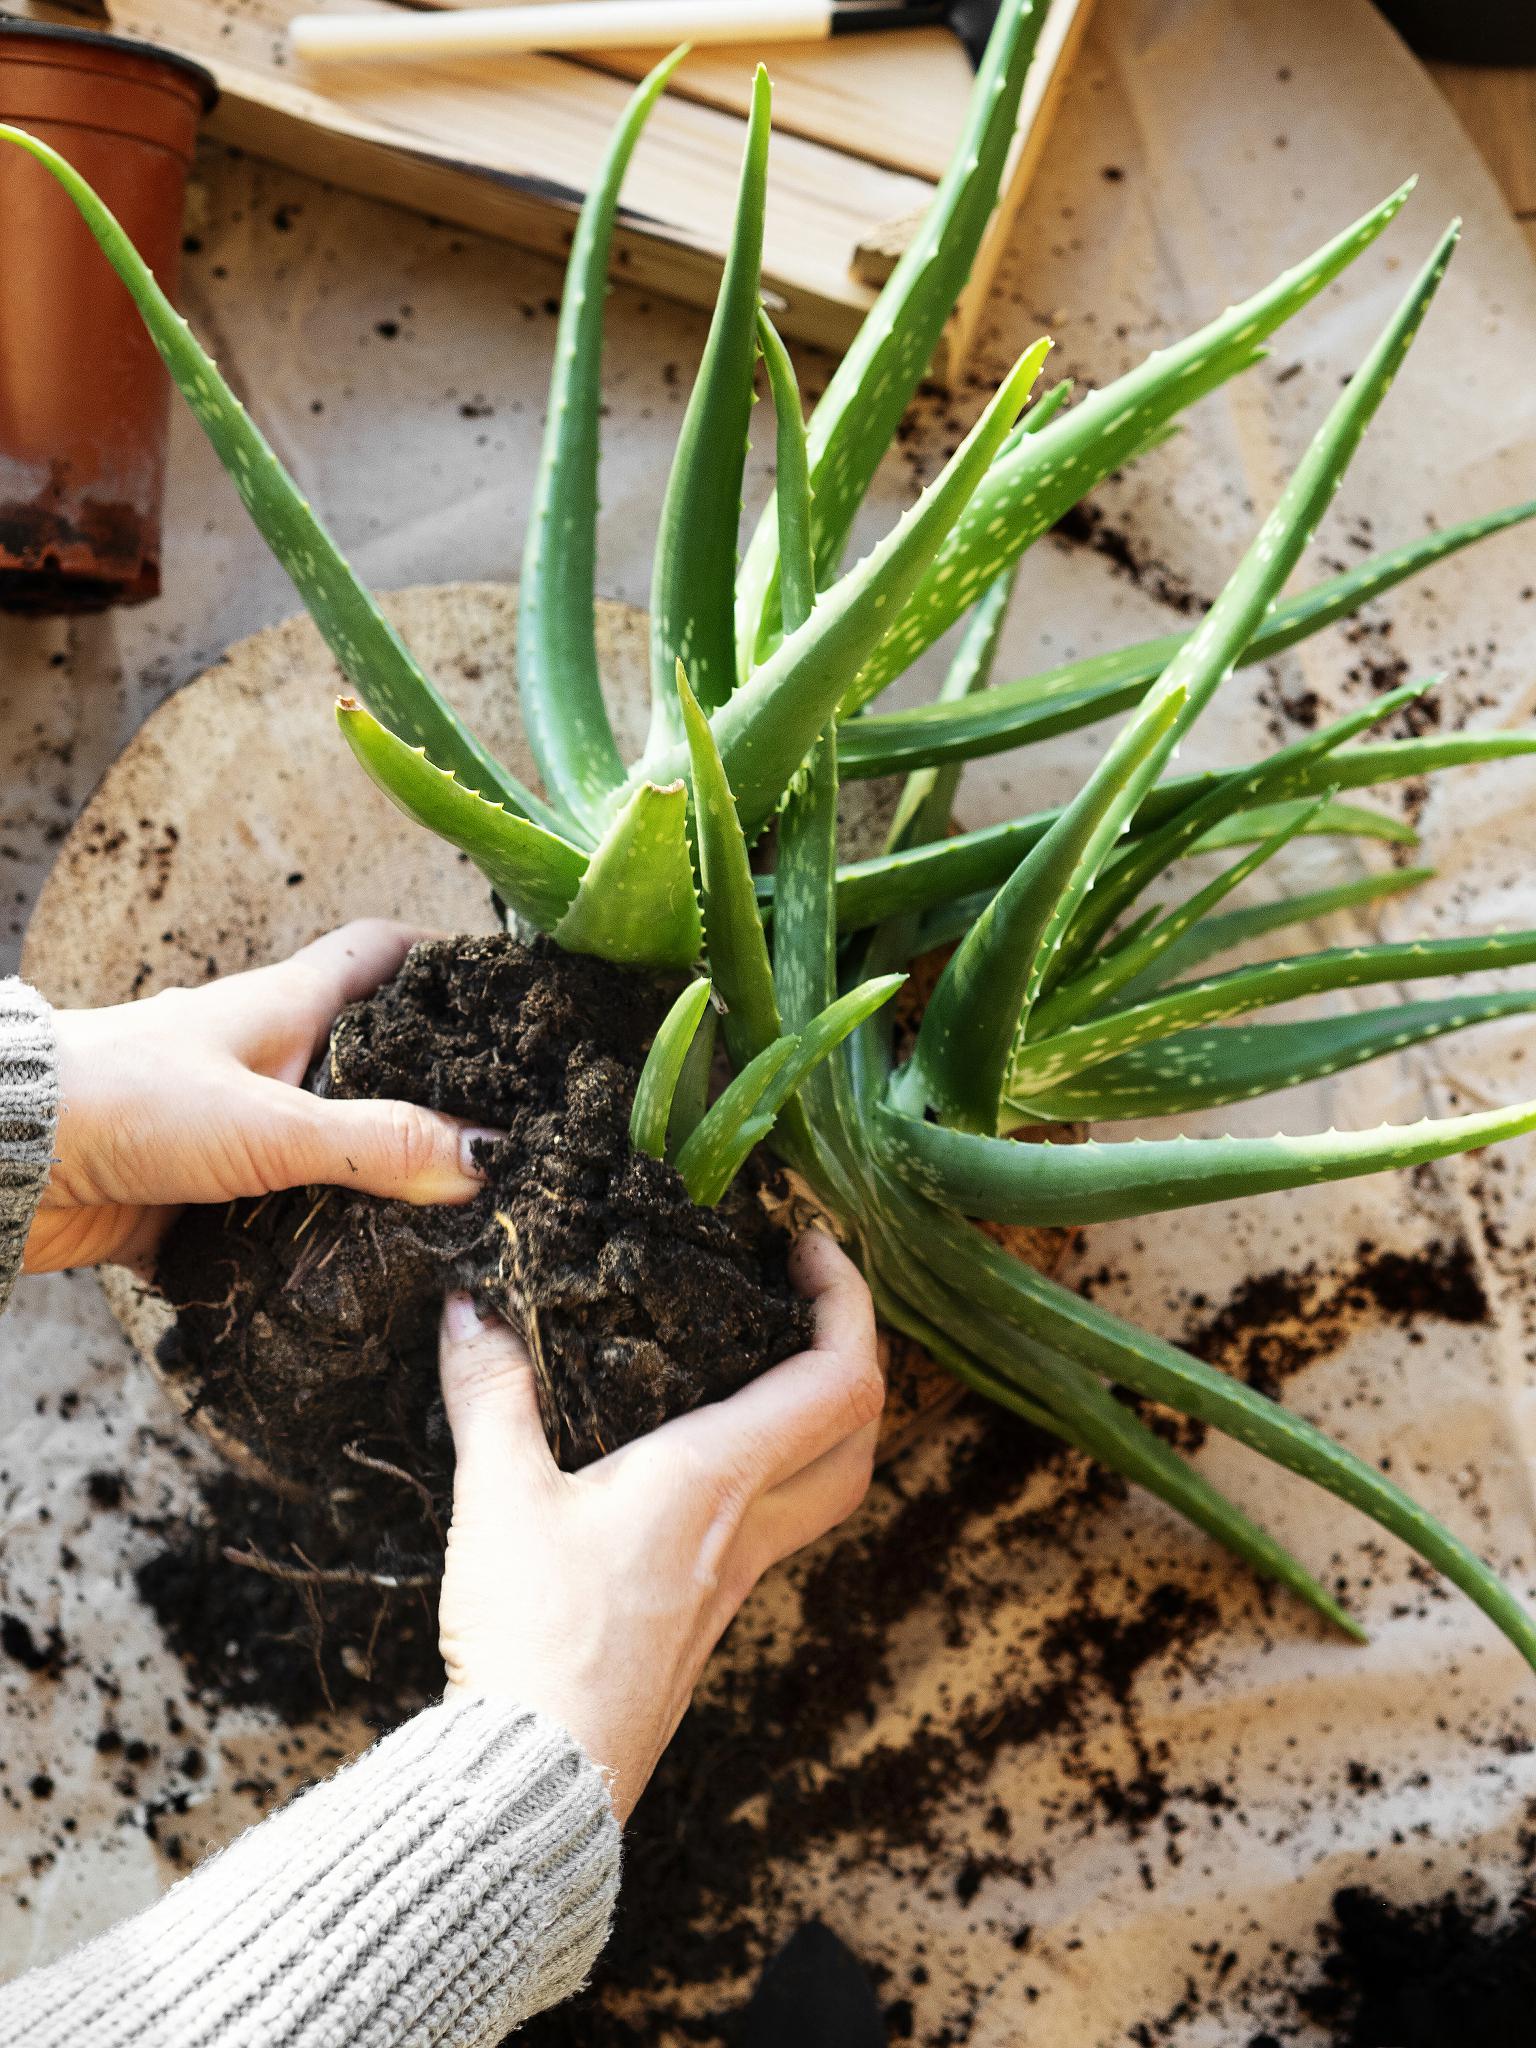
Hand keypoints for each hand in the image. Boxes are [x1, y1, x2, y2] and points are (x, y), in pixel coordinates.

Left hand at [25, 920, 496, 1274]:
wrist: (7, 1163)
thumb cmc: (127, 1101)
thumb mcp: (271, 1123)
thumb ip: (379, 1144)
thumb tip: (489, 1159)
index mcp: (288, 1006)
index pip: (383, 953)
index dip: (446, 962)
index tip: (509, 996)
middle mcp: (268, 1061)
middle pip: (373, 1062)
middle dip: (435, 1095)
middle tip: (509, 1136)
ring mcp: (236, 1129)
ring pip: (334, 1150)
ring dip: (380, 1185)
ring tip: (460, 1225)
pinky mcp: (205, 1197)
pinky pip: (284, 1219)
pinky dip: (320, 1246)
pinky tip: (367, 1281)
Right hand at [436, 1229, 882, 1821]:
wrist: (539, 1779)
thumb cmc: (533, 1638)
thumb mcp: (497, 1496)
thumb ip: (489, 1391)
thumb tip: (466, 1307)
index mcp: (716, 1477)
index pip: (839, 1374)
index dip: (849, 1297)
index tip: (811, 1244)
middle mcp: (747, 1524)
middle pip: (860, 1430)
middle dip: (856, 1352)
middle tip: (806, 1302)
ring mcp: (736, 1578)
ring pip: (828, 1483)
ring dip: (825, 1416)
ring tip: (770, 1367)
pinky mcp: (707, 1616)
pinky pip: (775, 1525)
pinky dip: (773, 1472)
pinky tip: (710, 1465)